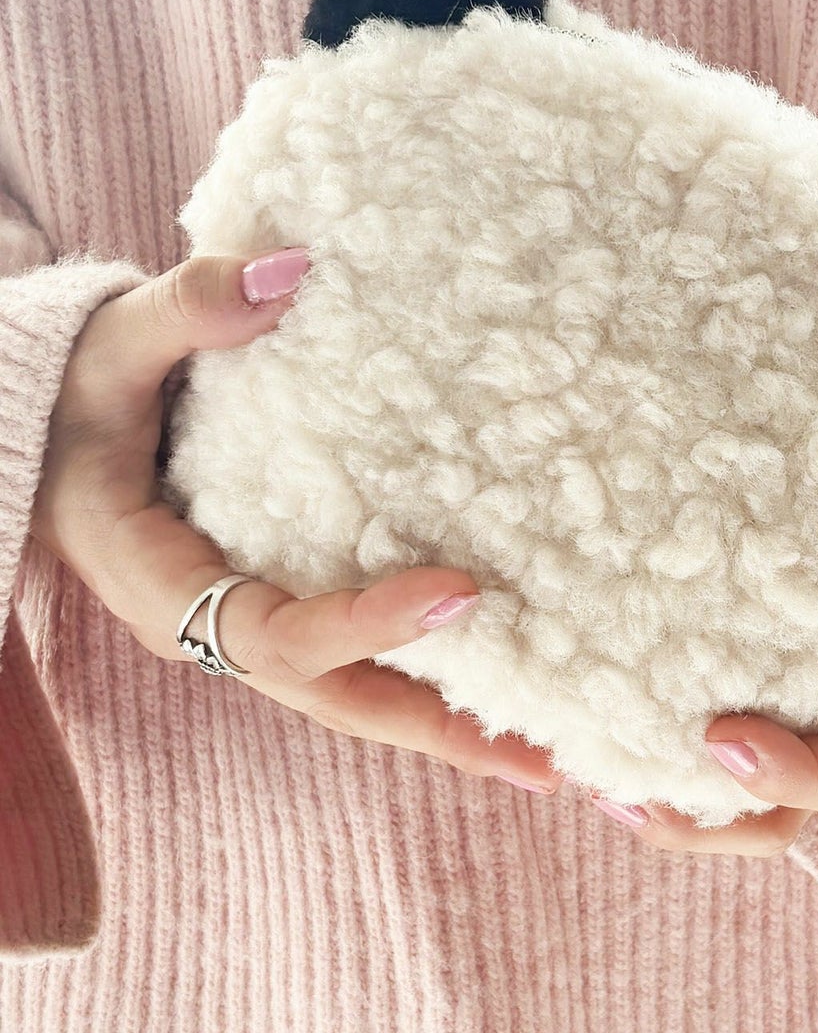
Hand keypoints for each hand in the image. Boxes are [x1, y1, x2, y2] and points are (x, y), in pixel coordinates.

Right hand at [29, 247, 563, 796]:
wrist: (51, 436)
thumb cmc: (77, 394)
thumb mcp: (113, 345)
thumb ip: (188, 307)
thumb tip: (290, 271)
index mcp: (163, 583)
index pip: (275, 631)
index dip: (367, 622)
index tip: (467, 591)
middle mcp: (209, 627)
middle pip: (333, 695)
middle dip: (436, 728)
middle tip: (548, 761)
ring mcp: (245, 625)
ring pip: (350, 692)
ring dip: (445, 723)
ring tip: (551, 752)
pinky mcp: (274, 603)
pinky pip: (352, 657)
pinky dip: (422, 679)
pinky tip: (500, 684)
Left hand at [583, 464, 817, 853]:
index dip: (791, 777)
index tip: (721, 737)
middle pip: (773, 802)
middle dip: (702, 815)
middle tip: (621, 791)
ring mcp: (782, 669)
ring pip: (722, 765)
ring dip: (658, 780)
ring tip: (586, 768)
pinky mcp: (734, 625)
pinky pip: (688, 683)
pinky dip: (640, 703)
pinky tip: (582, 685)